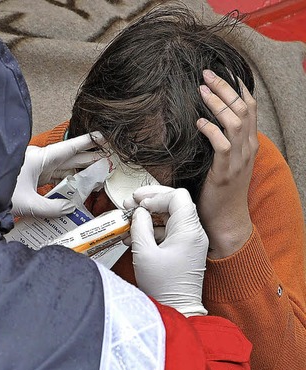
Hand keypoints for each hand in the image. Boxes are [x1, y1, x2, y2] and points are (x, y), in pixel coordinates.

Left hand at [11, 133, 100, 217]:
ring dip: (78, 175)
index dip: (88, 143)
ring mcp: (35, 168)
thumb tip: (70, 208)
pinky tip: (75, 190)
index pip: (69, 148)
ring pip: (62, 169)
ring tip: (95, 179)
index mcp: (39, 158)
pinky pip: (53, 178)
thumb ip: (53, 208)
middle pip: (69, 158)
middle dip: (89, 160)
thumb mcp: (29, 204)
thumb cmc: (2, 194)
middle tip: (108, 162)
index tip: (104, 138)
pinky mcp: (32, 177)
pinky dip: (64, 184)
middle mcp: (39, 160)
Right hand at [128, 186, 208, 316]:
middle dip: (150, 202)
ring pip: (170, 216)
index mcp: (188, 230)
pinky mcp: (185, 250)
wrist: (177, 309)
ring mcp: (191, 241)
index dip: (155, 196)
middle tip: (130, 203)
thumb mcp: (144, 252)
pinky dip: (153, 229)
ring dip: (149, 216)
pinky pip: (169, 231)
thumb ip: (140, 226)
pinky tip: (135, 236)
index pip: (176, 197)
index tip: (137, 203)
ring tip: (128, 221)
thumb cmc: (163, 286)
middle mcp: (194, 233)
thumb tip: (139, 213)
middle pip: (175, 203)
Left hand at [197, 69, 257, 258]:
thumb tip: (204, 123)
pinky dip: (211, 130)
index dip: (238, 87)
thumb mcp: (224, 162)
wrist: (226, 220)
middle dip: (225, 87)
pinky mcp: (225, 172)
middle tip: (207, 73)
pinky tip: (198, 122)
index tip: (223, 71)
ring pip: (234, 122)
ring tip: (201, 89)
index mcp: (248, 144)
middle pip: (243, 108)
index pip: (249, 107)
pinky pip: (222, 145)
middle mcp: (247, 148)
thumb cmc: (220, 192)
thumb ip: (221, 143)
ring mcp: (238, 160)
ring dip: (217, 103)